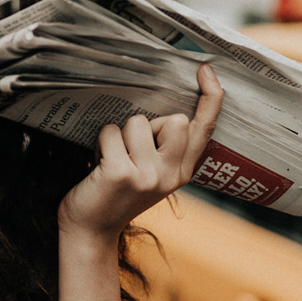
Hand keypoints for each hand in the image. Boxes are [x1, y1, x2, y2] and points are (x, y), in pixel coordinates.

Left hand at [58, 64, 222, 237]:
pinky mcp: (120, 174)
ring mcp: (147, 176)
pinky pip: (111, 132)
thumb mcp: (151, 174)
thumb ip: (166, 148)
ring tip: (113, 158)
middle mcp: (170, 175)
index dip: (210, 97)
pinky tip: (99, 164)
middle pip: (175, 119)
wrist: (91, 230)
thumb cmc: (117, 193)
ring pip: (138, 122)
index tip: (205, 70)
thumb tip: (166, 111)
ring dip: (120, 134)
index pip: (204, 129)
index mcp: (182, 172)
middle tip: (132, 148)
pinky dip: (101, 141)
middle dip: (150, 124)